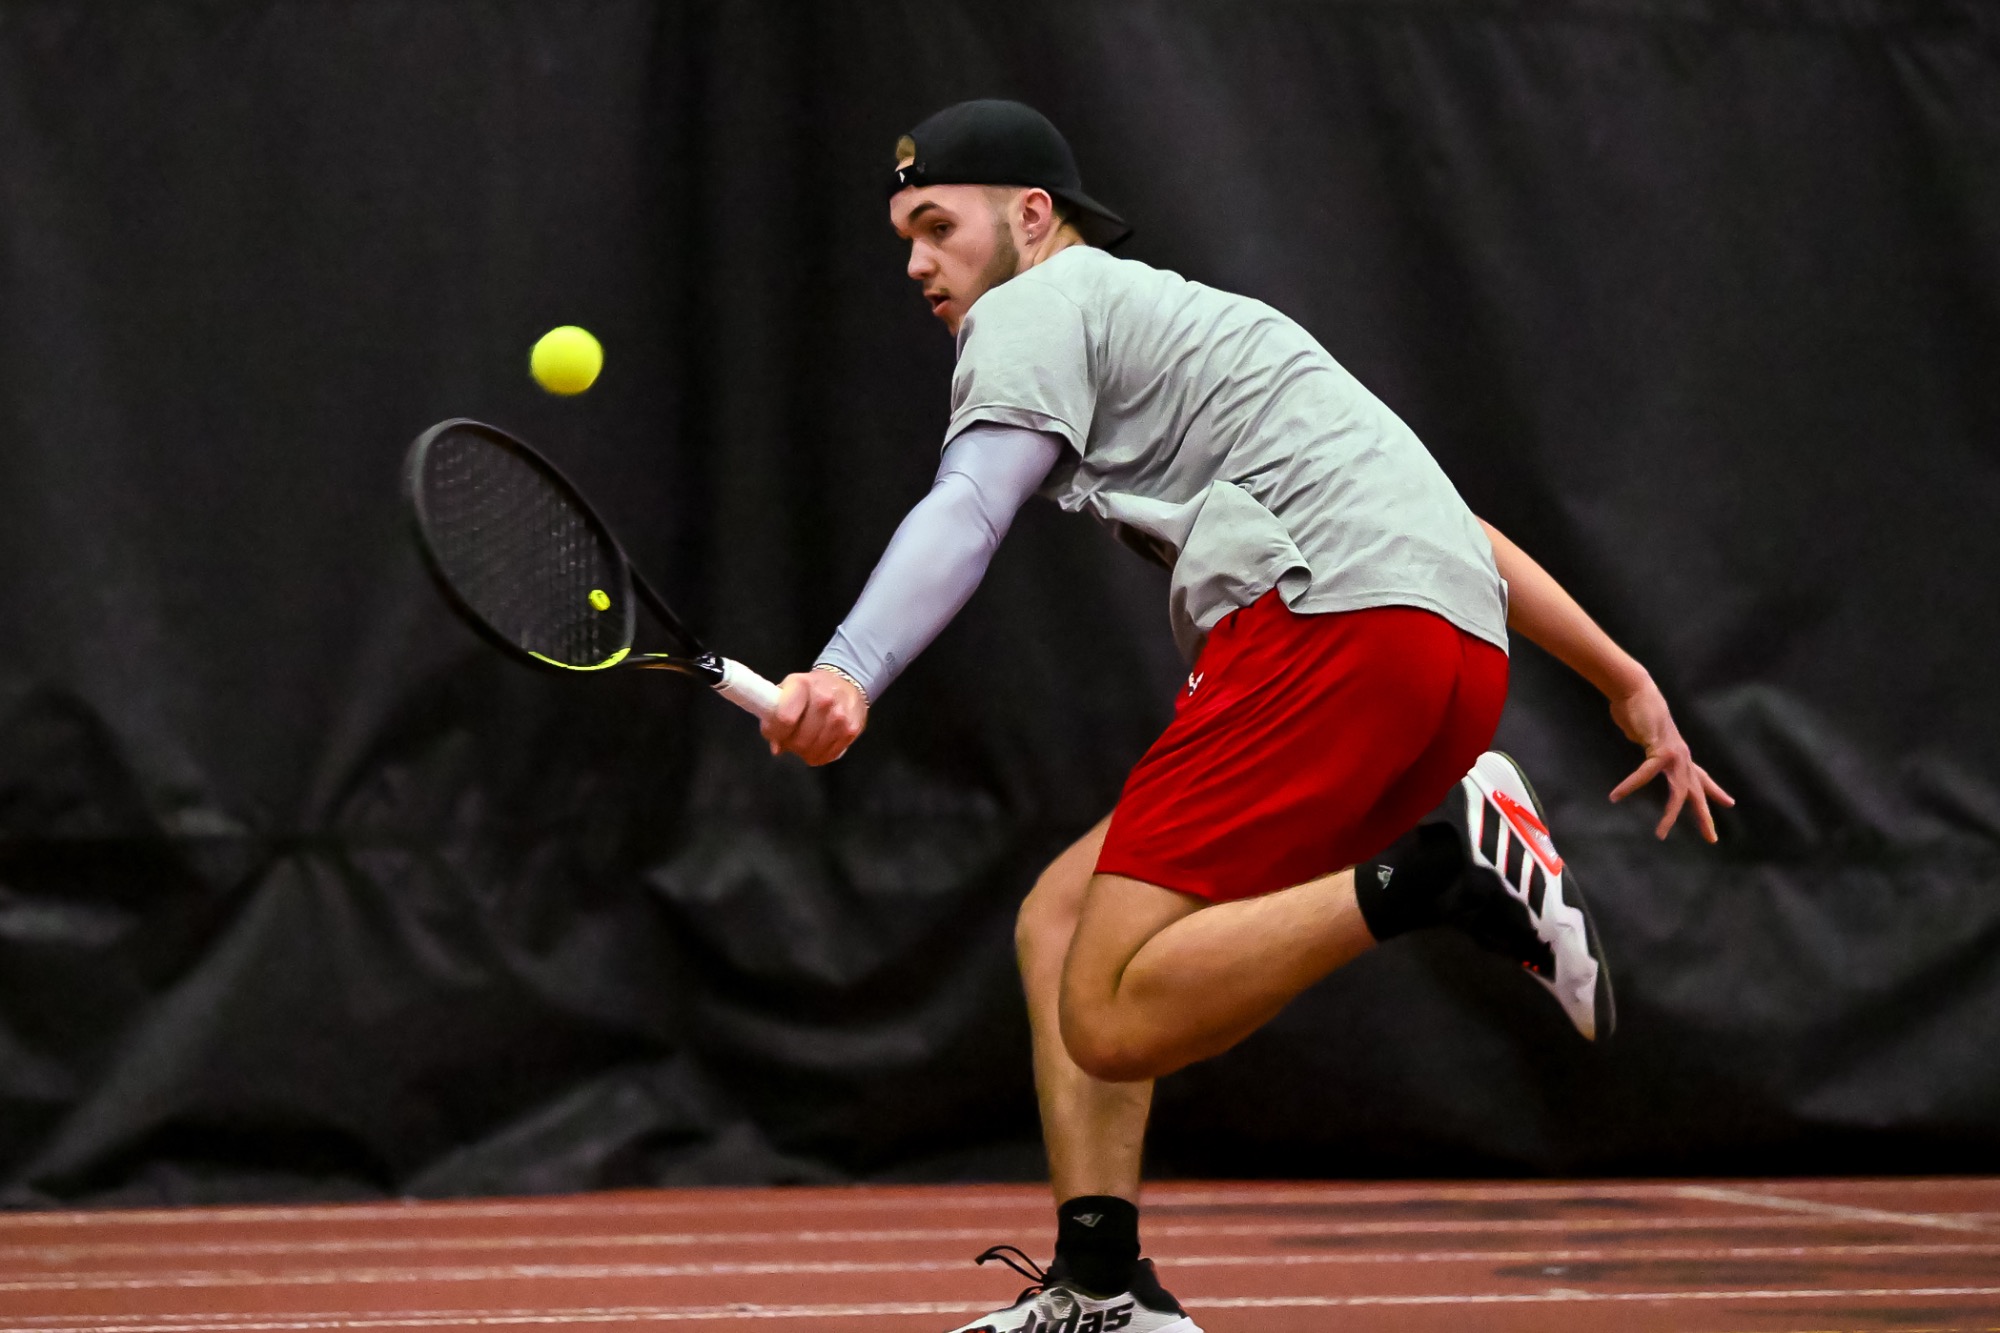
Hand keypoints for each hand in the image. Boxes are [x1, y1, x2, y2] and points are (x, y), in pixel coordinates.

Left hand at [761, 667, 867, 765]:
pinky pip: (828, 755)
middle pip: (800, 740)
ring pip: (813, 751)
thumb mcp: (789, 690)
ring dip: (804, 751)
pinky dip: (819, 755)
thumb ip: (776, 715)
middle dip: (790, 744)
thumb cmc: (811, 688)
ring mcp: (840, 717)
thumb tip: (777, 747)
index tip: (774, 733)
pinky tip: (817, 745)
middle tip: (790, 739)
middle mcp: (824, 700)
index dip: (775, 732)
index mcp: (802, 685)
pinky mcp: (851, 730)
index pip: (785, 719)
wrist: (845, 681)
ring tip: (804, 741)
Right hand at [1606, 676, 1735, 841]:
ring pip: (1677, 792)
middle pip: (1697, 792)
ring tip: (1660, 835)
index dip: (1715, 792)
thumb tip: (1648, 747)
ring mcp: (1675, 755)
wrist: (1636, 691)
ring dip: (1669, 815)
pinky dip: (1629, 785)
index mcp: (1680, 755)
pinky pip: (1644, 774)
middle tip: (1712, 839)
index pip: (1702, 777)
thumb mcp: (1648, 733)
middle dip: (1704, 817)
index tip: (1729, 803)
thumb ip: (1652, 746)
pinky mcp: (1659, 751)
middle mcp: (1682, 757)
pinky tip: (1616, 795)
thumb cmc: (1638, 710)